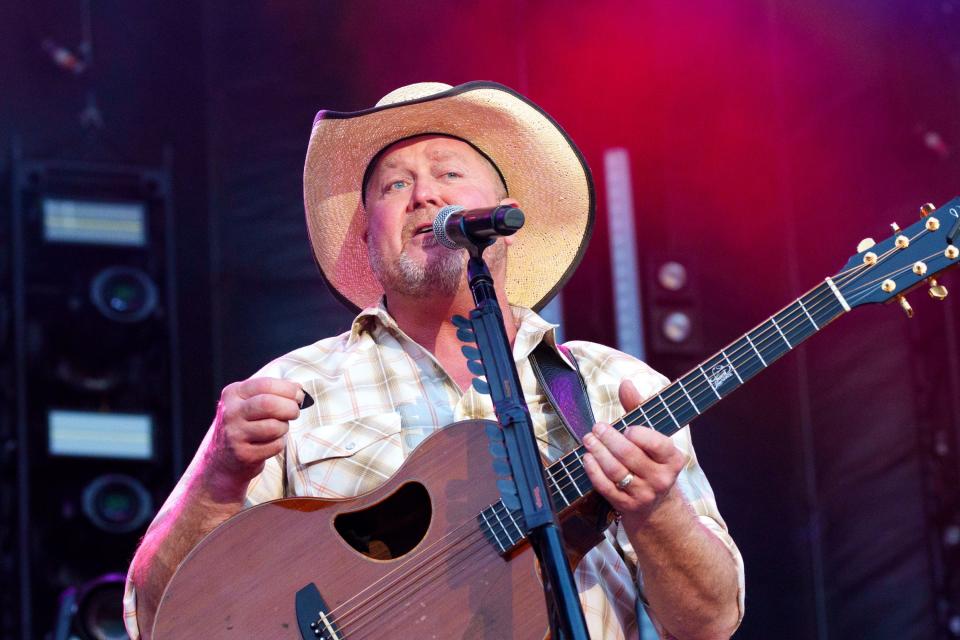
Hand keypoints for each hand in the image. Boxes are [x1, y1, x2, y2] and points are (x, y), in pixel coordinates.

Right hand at [202, 377, 303, 494]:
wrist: (220, 459)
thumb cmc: (243, 425)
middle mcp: (231, 413)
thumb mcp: (247, 402)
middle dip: (290, 408)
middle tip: (294, 412)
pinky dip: (279, 443)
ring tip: (278, 429)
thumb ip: (271, 392)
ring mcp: (235, 435)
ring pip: (274, 427)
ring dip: (284, 427)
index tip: (299, 395)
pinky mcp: (243, 454)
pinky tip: (270, 442)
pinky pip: (275, 445)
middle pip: (269, 404)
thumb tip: (298, 388)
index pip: (265, 384)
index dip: (288, 389)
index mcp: (233, 394)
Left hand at [581, 379, 686, 525]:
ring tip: (589, 439)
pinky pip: (605, 487)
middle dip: (609, 439)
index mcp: (672, 459)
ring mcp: (643, 494)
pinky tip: (587, 458)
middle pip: (630, 455)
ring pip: (615, 471)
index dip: (639, 435)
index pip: (658, 444)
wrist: (656, 505)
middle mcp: (661, 479)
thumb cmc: (650, 459)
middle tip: (596, 427)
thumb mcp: (651, 436)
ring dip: (598, 452)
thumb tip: (626, 383)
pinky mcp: (626, 506)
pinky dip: (593, 470)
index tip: (626, 427)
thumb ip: (638, 408)